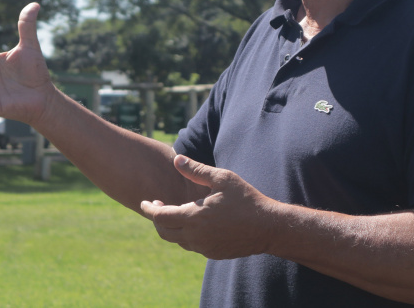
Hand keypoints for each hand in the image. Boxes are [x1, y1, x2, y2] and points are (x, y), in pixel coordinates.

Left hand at [140, 155, 276, 259]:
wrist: (268, 227)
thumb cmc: (246, 199)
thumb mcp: (222, 179)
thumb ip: (197, 170)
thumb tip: (176, 159)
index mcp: (194, 217)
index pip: (160, 216)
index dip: (149, 208)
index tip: (145, 201)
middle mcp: (195, 236)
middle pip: (164, 232)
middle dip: (157, 219)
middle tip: (158, 205)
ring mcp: (204, 248)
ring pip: (178, 240)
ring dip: (172, 227)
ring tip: (177, 211)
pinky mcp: (212, 254)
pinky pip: (192, 245)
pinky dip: (186, 235)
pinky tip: (195, 223)